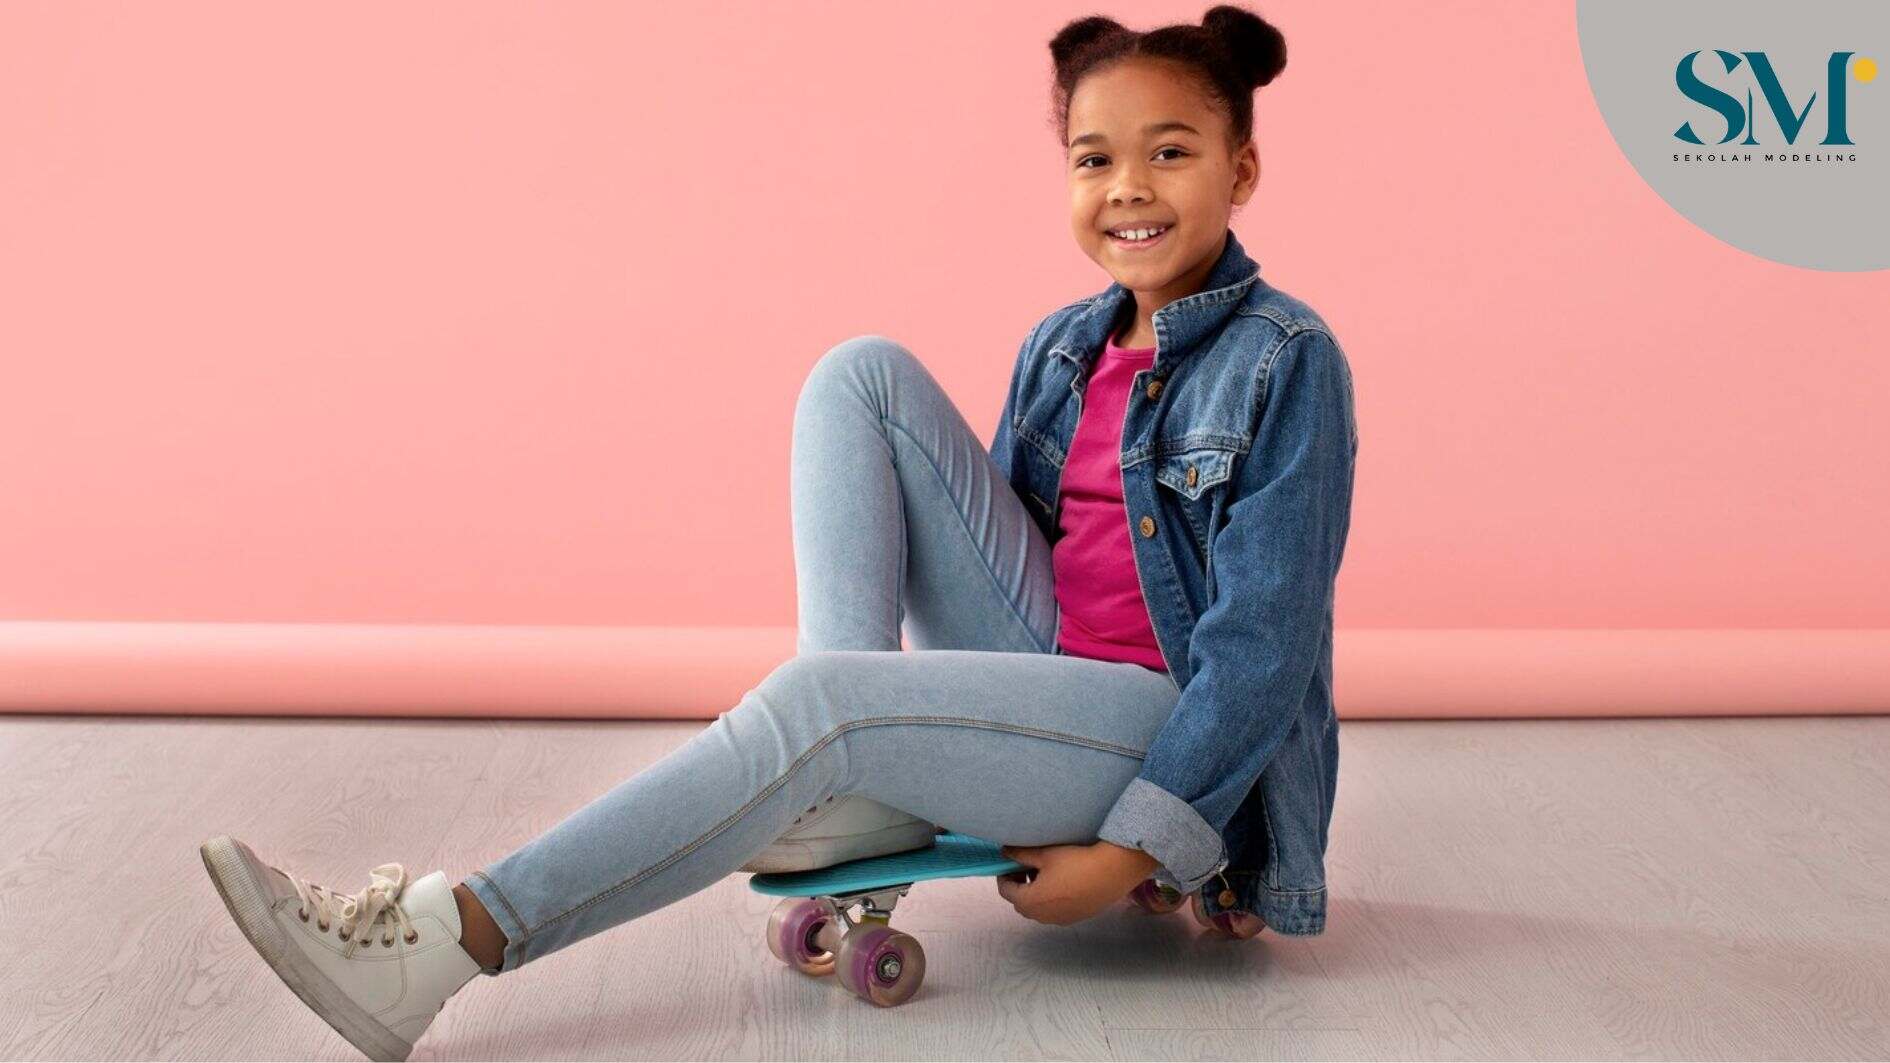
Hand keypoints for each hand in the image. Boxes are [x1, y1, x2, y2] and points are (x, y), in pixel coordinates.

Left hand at [994, 840, 1161, 925]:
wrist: (1111, 872)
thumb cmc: (1074, 861)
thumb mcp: (1044, 854)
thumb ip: (1020, 854)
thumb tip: (1004, 852)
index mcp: (1030, 901)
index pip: (1006, 891)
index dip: (1004, 875)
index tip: (1009, 862)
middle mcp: (1042, 916)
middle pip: (1021, 903)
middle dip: (1019, 885)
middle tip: (1026, 866)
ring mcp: (1059, 920)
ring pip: (1038, 909)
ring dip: (1035, 894)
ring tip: (1045, 873)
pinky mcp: (1075, 919)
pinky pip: (1054, 911)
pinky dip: (1050, 900)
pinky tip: (1062, 882)